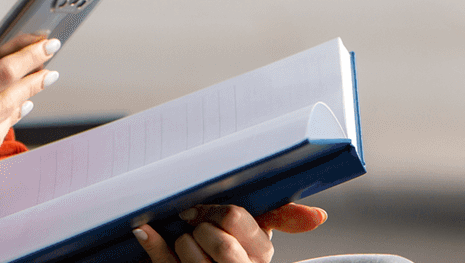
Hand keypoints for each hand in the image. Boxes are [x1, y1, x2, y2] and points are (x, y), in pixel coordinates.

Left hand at [133, 203, 327, 262]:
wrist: (209, 261)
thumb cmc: (233, 240)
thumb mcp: (258, 228)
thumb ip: (284, 216)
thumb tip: (320, 216)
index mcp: (261, 252)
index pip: (237, 221)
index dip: (217, 211)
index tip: (204, 207)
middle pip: (216, 241)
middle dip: (199, 225)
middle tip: (192, 220)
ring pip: (189, 253)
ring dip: (179, 239)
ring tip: (183, 237)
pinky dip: (152, 243)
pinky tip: (144, 229)